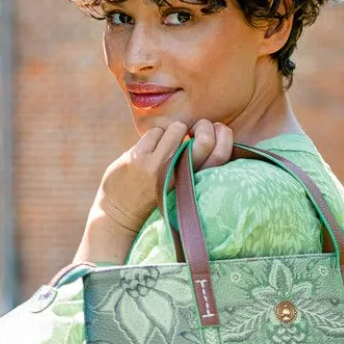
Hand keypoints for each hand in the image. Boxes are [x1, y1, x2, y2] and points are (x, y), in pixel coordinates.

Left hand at [93, 119, 234, 233]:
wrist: (119, 215)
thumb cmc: (156, 198)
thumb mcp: (181, 188)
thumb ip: (195, 166)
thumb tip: (212, 131)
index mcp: (193, 184)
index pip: (220, 154)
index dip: (224, 136)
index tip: (216, 131)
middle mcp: (178, 176)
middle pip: (203, 139)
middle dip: (202, 127)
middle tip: (193, 131)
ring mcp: (156, 165)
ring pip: (176, 129)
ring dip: (172, 133)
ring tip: (165, 146)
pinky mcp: (138, 158)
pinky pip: (155, 132)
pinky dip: (154, 137)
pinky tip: (149, 149)